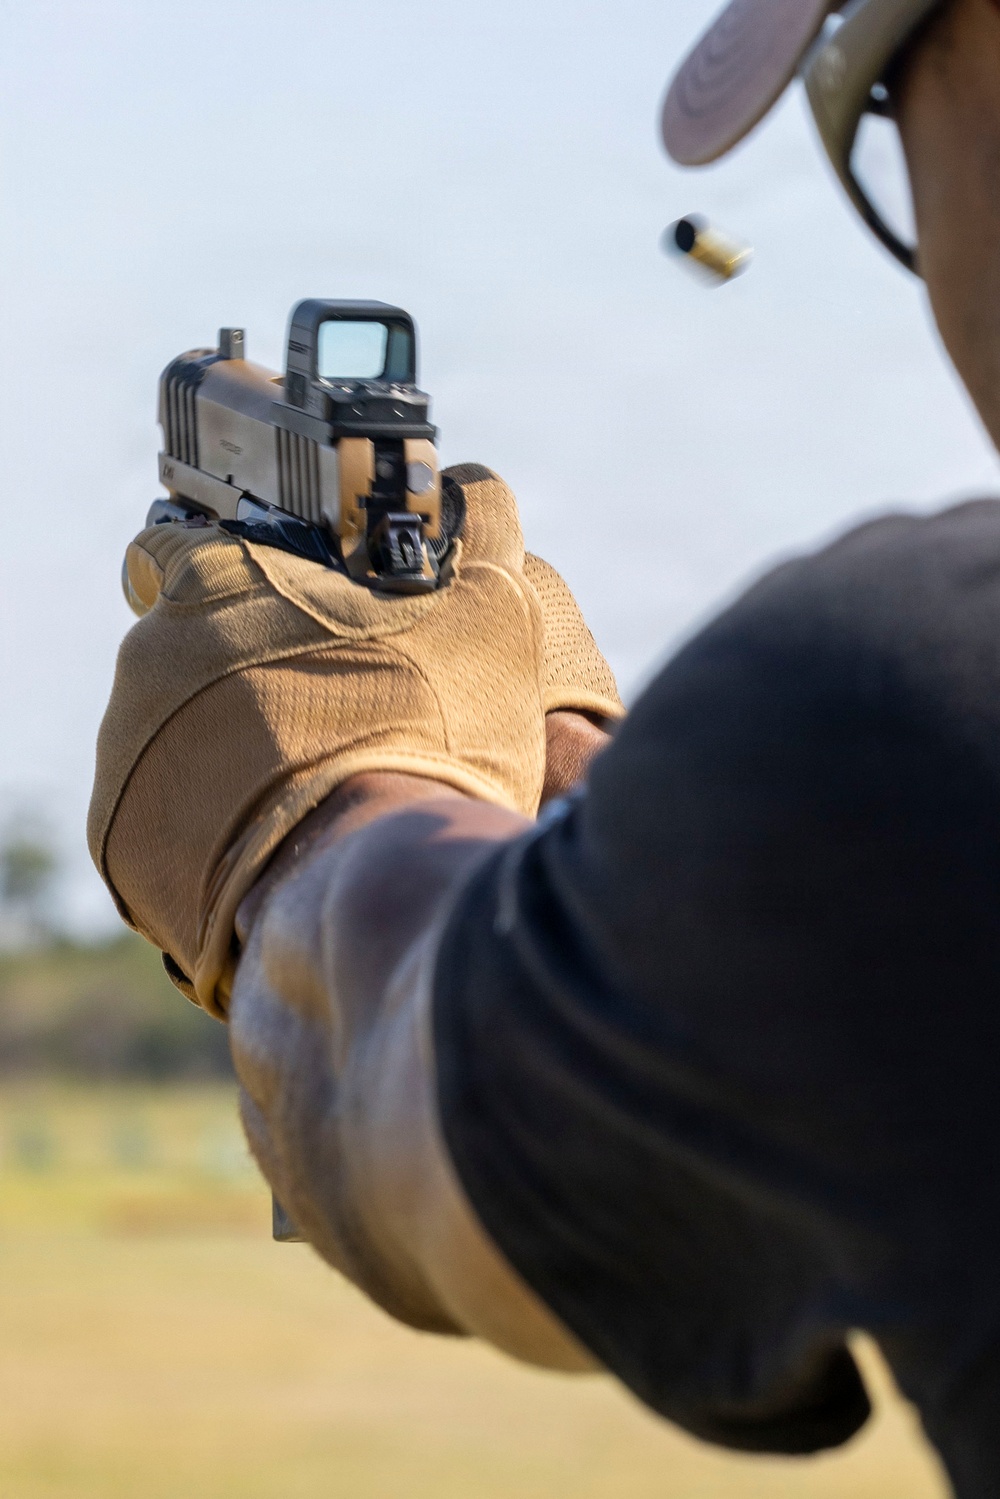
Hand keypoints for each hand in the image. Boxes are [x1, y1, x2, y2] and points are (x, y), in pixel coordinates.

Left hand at [89, 467, 622, 1016]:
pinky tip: (285, 830)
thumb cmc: (430, 735)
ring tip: (318, 781)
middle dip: (256, 671)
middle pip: (195, 647)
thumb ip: (480, 525)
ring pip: (181, 729)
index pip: (197, 541)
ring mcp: (128, 751)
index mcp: (218, 582)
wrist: (377, 884)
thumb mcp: (488, 607)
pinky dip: (216, 815)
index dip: (254, 573)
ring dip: (235, 745)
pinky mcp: (123, 839)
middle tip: (336, 709)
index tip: (301, 609)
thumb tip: (475, 487)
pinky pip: (170, 809)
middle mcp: (152, 658)